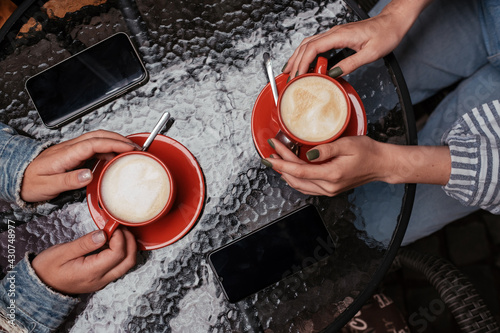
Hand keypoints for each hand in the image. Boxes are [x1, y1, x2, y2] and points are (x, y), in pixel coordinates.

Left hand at [21, 130, 139, 201]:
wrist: (18, 178)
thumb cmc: (31, 182)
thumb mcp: (47, 186)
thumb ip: (68, 180)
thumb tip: (89, 174)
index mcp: (65, 154)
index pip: (94, 143)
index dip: (113, 144)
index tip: (128, 148)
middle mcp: (70, 148)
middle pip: (99, 136)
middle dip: (120, 139)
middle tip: (136, 148)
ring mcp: (72, 149)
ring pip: (98, 138)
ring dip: (115, 141)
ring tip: (129, 151)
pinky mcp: (73, 153)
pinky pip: (94, 146)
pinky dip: (108, 148)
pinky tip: (113, 157)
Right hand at [31, 228, 136, 294]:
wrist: (39, 286)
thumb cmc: (47, 269)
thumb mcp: (62, 252)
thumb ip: (85, 243)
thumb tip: (103, 234)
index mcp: (91, 272)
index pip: (117, 254)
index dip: (120, 237)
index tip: (112, 226)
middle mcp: (101, 279)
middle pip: (128, 261)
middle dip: (130, 241)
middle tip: (121, 227)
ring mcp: (102, 281)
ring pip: (126, 265)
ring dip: (128, 247)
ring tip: (118, 233)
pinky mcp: (101, 279)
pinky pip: (119, 267)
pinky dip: (122, 253)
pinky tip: (114, 242)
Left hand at [263, 135, 450, 195]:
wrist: (382, 164)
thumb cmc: (368, 152)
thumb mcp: (348, 144)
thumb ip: (327, 149)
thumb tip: (309, 153)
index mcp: (332, 174)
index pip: (299, 171)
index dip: (282, 162)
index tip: (271, 153)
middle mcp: (329, 186)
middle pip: (296, 178)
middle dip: (280, 166)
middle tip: (270, 153)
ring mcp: (329, 190)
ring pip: (299, 186)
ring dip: (286, 174)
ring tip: (276, 161)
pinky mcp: (330, 190)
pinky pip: (307, 187)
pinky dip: (295, 179)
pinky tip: (290, 171)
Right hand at [282, 0, 429, 77]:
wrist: (393, 22)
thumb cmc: (385, 35)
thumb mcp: (370, 54)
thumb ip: (350, 64)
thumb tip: (332, 74)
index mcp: (340, 35)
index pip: (313, 48)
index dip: (303, 62)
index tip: (298, 76)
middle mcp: (334, 32)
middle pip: (306, 45)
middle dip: (295, 62)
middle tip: (289, 78)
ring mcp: (334, 33)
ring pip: (308, 43)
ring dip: (297, 57)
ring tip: (290, 70)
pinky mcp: (337, 36)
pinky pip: (316, 43)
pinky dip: (306, 53)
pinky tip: (305, 62)